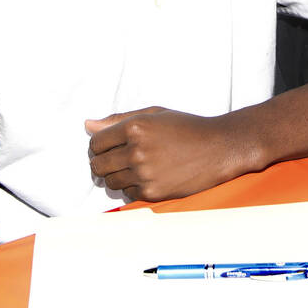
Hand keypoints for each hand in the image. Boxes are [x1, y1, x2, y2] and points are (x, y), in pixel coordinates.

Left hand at [85, 108, 251, 200]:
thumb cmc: (187, 128)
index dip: (99, 145)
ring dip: (117, 175)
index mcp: (135, 127)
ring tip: (136, 166)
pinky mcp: (152, 192)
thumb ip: (118, 119)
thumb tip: (88, 125)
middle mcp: (136, 150)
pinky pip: (127, 193)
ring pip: (110, 181)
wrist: (219, 148)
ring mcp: (144, 173)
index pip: (95, 142)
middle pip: (97, 164)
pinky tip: (149, 175)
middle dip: (103, 161)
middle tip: (118, 158)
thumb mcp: (155, 114)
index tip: (109, 146)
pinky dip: (133, 186)